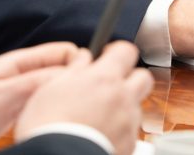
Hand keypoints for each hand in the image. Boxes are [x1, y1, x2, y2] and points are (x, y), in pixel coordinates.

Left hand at [0, 41, 77, 150]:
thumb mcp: (3, 96)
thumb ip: (35, 82)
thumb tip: (71, 72)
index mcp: (21, 61)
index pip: (64, 51)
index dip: (79, 63)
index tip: (85, 85)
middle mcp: (24, 71)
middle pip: (63, 68)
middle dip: (74, 81)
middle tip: (78, 103)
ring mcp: (22, 88)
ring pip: (56, 86)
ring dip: (64, 95)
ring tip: (67, 114)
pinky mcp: (20, 104)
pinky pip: (46, 100)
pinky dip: (53, 108)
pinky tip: (52, 120)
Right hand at [15, 42, 152, 154]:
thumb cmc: (50, 125)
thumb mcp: (53, 86)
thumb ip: (76, 68)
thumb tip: (84, 57)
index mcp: (104, 78)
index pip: (126, 50)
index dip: (117, 51)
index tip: (108, 55)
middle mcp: (123, 97)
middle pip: (143, 77)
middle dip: (130, 76)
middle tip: (112, 82)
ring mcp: (129, 122)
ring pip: (136, 104)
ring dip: (124, 104)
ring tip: (101, 113)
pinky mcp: (130, 144)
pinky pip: (131, 129)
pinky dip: (120, 127)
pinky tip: (102, 131)